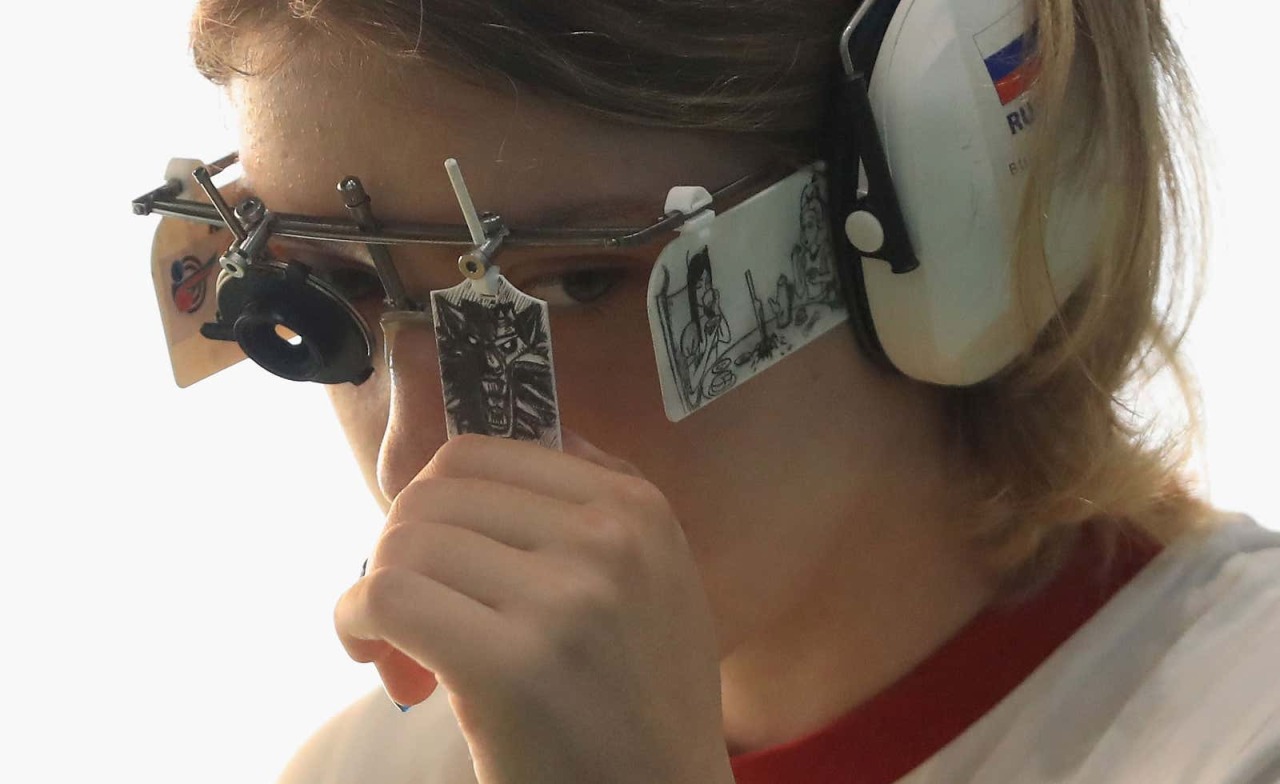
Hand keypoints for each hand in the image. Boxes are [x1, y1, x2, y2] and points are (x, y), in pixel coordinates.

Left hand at [335, 432, 732, 783]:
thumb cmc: (640, 699)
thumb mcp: (652, 580)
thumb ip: (594, 505)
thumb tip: (509, 444)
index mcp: (636, 507)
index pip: (478, 454)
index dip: (434, 508)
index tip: (441, 566)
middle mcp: (608, 539)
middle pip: (432, 494)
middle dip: (400, 550)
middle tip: (415, 618)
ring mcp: (563, 600)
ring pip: (404, 544)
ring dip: (378, 595)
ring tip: (405, 654)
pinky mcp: (512, 665)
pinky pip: (387, 599)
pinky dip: (356, 624)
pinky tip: (378, 660)